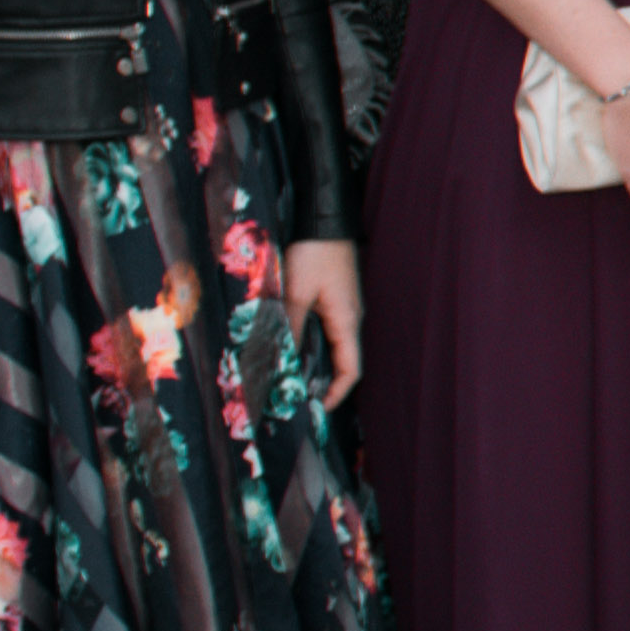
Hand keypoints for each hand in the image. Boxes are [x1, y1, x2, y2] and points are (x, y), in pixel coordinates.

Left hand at [282, 240, 366, 401]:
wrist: (325, 220)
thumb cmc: (315, 254)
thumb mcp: (295, 292)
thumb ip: (288, 326)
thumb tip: (278, 359)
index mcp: (346, 321)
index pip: (351, 369)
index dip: (337, 393)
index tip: (316, 410)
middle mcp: (349, 319)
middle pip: (342, 361)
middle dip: (321, 383)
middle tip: (294, 397)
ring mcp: (343, 308)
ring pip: (332, 347)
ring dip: (314, 364)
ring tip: (289, 376)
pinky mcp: (334, 298)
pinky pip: (326, 331)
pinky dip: (310, 345)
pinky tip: (290, 346)